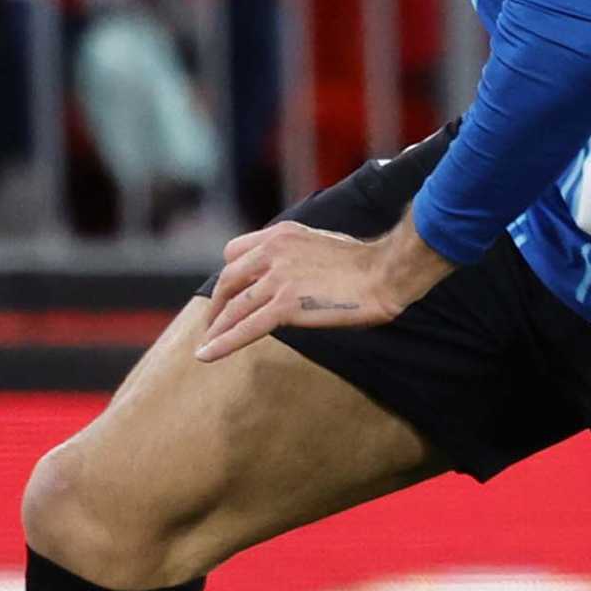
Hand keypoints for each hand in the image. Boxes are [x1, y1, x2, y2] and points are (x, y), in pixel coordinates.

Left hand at [197, 217, 452, 363]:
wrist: (384, 272)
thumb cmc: (362, 263)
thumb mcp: (319, 244)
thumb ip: (295, 255)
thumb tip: (288, 275)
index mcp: (280, 235)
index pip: (235, 252)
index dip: (229, 274)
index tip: (228, 292)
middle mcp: (272, 252)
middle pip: (228, 279)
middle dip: (218, 303)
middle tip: (213, 322)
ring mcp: (277, 278)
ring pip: (234, 306)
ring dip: (217, 327)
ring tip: (206, 344)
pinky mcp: (285, 305)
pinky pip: (246, 327)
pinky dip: (223, 342)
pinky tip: (207, 354)